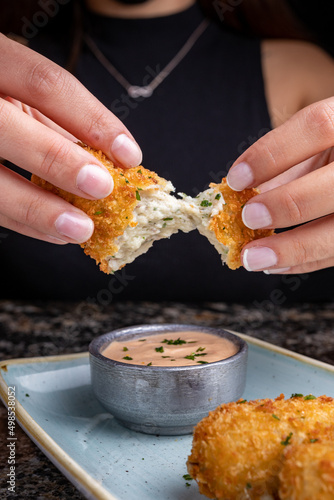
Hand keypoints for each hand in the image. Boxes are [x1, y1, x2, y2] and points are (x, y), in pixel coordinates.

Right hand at [0, 35, 141, 243]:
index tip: (129, 155)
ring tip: (81, 229)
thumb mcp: (31, 96)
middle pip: (6, 128)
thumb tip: (116, 163)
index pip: (44, 84)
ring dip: (38, 210)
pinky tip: (56, 233)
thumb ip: (64, 122)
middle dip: (58, 161)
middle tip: (101, 189)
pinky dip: (24, 223)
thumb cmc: (9, 101)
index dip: (91, 119)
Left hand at [226, 97, 333, 273]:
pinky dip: (304, 262)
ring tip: (255, 257)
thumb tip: (236, 193)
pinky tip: (276, 264)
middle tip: (248, 218)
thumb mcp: (313, 144)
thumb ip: (282, 162)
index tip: (236, 179)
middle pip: (333, 186)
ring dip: (293, 248)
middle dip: (287, 205)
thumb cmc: (332, 150)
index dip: (273, 153)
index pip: (319, 127)